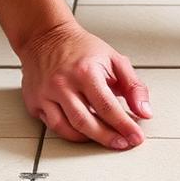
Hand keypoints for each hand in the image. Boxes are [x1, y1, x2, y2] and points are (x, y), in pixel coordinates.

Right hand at [17, 20, 150, 148]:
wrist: (45, 36)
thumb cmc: (80, 48)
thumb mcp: (114, 60)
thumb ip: (133, 86)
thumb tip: (145, 112)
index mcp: (85, 72)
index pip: (107, 107)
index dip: (124, 126)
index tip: (136, 138)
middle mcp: (62, 84)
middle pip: (86, 122)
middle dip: (108, 138)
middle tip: (123, 144)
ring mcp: (45, 94)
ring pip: (67, 129)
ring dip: (89, 139)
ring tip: (106, 139)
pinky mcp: (34, 102)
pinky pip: (54, 126)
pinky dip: (71, 133)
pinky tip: (85, 132)